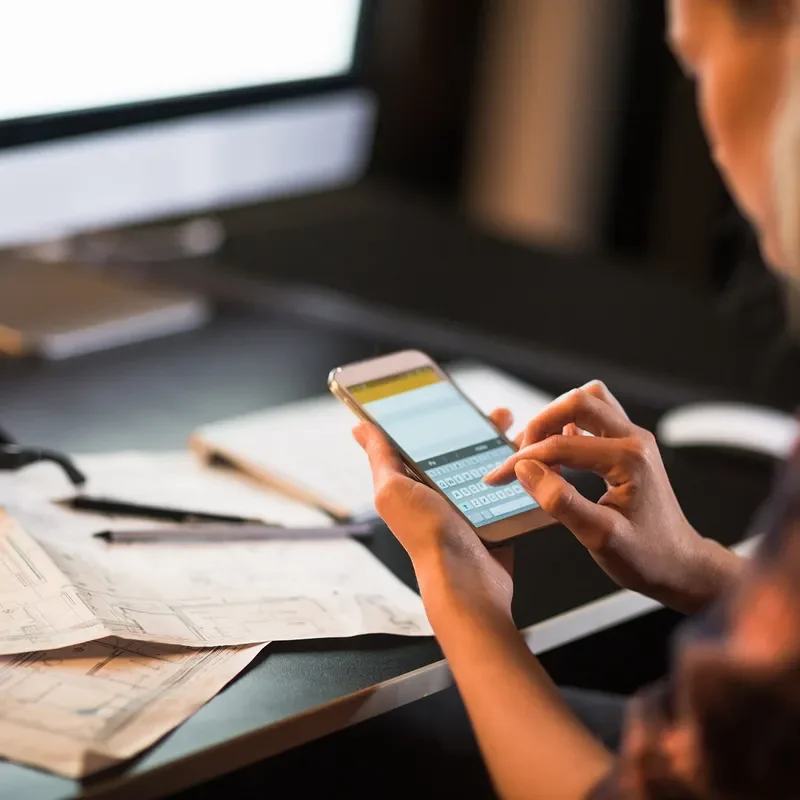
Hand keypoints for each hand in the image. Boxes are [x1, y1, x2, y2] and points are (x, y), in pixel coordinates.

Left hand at [353, 408, 515, 622]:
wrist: (467, 582)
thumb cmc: (427, 538)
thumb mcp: (393, 490)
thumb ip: (380, 457)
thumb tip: (360, 428)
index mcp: (411, 482)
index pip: (421, 440)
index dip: (433, 416)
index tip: (448, 394)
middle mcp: (439, 492)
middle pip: (459, 448)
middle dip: (477, 426)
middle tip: (495, 413)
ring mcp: (469, 503)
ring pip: (487, 464)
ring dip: (502, 445)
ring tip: (518, 430)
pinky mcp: (495, 515)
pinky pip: (508, 486)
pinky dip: (518, 470)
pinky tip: (530, 457)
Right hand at [485, 381, 741, 612]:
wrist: (681, 566)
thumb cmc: (647, 557)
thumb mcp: (599, 537)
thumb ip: (559, 502)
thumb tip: (525, 470)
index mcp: (628, 459)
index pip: (561, 445)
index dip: (522, 460)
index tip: (496, 477)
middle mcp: (635, 439)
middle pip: (577, 401)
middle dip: (539, 425)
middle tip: (518, 455)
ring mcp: (635, 439)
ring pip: (588, 401)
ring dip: (556, 417)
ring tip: (537, 449)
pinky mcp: (630, 446)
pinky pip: (596, 416)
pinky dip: (570, 425)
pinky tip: (559, 452)